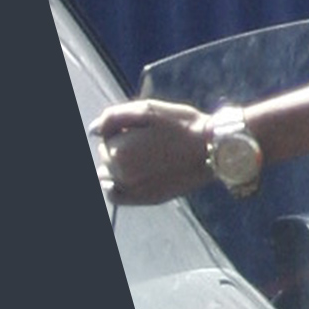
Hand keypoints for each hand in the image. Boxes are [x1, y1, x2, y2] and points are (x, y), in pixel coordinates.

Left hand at [90, 99, 211, 203]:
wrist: (215, 150)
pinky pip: (116, 196)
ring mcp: (134, 190)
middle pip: (107, 155)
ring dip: (120, 164)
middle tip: (152, 140)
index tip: (147, 126)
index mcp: (119, 152)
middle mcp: (122, 175)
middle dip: (121, 146)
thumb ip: (113, 117)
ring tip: (148, 157)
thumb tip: (93, 131)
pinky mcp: (147, 199)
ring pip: (109, 174)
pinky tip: (127, 178)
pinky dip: (115, 187)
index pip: (106, 136)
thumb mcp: (147, 110)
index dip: (123, 127)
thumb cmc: (183, 126)